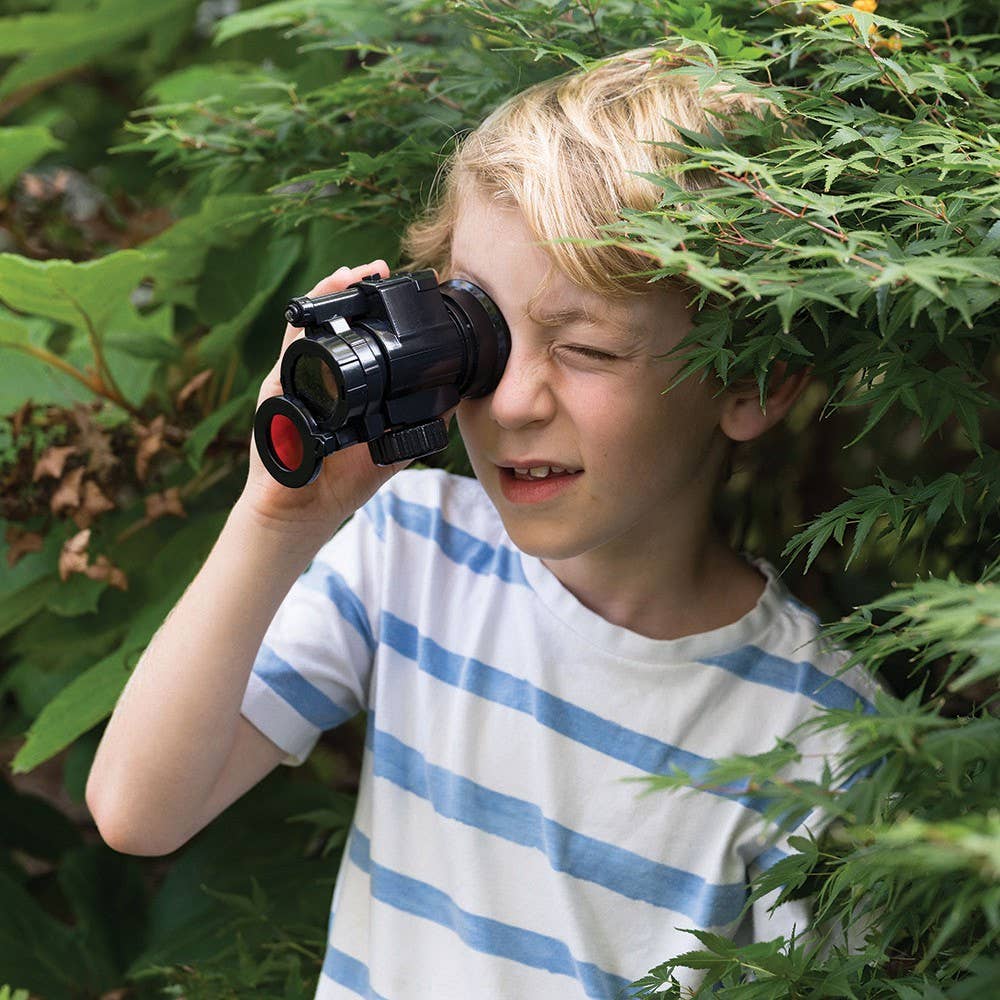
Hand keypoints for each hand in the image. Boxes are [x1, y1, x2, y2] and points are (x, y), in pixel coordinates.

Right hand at [239, 260, 409, 540]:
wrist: (302, 513)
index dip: (364, 305)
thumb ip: (414, 421)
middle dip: (341, 289)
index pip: (347, 334)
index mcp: (336, 383)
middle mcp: (309, 377)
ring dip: (319, 302)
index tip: (388, 280)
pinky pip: (282, 369)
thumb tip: (453, 397)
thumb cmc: (342, 478)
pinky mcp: (273, 406)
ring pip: (300, 333)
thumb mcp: (388, 447)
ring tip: (341, 278)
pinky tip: (306, 321)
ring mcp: (288, 387)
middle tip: (369, 268)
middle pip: (321, 321)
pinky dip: (294, 345)